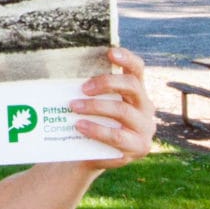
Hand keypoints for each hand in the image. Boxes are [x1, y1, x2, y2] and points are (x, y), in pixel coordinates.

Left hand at [72, 45, 154, 167]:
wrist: (90, 156)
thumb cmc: (92, 122)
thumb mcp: (95, 104)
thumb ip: (91, 89)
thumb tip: (64, 71)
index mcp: (136, 92)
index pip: (137, 69)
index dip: (127, 58)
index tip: (110, 52)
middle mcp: (145, 108)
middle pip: (132, 86)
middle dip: (107, 83)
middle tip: (82, 88)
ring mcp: (144, 129)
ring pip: (122, 110)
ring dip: (95, 106)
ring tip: (73, 107)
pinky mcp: (138, 147)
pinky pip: (116, 136)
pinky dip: (97, 130)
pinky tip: (80, 126)